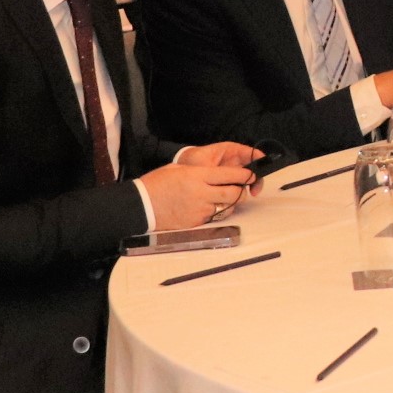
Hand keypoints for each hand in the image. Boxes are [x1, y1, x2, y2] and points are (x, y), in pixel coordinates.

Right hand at [141, 144, 262, 228]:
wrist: (141, 206)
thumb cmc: (157, 184)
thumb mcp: (178, 169)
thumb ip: (200, 173)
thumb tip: (218, 174)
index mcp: (197, 176)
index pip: (229, 174)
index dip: (244, 175)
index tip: (250, 174)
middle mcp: (201, 193)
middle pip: (234, 193)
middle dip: (241, 191)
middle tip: (241, 188)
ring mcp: (200, 210)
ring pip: (226, 207)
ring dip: (228, 203)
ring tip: (222, 198)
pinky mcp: (196, 222)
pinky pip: (213, 217)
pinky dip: (214, 212)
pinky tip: (206, 207)